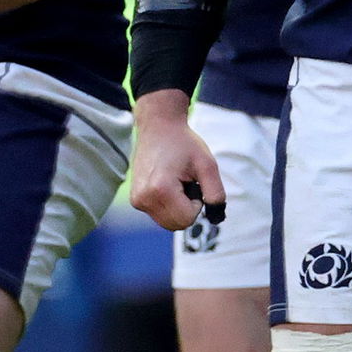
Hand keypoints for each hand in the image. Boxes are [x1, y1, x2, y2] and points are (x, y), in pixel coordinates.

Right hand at [130, 90, 225, 229]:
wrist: (158, 127)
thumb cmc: (184, 143)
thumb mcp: (208, 165)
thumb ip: (216, 194)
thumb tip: (216, 217)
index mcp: (160, 190)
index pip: (187, 219)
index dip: (197, 203)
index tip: (194, 181)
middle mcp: (144, 199)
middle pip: (176, 225)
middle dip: (187, 208)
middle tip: (185, 181)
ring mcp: (137, 201)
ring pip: (167, 222)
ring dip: (178, 207)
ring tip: (176, 181)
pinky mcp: (135, 200)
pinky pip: (159, 214)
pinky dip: (168, 204)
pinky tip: (167, 183)